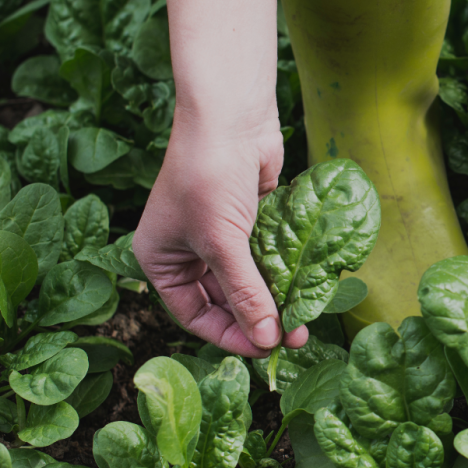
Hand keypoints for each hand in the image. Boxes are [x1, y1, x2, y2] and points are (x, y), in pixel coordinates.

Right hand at [135, 108, 307, 356]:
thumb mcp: (223, 243)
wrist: (232, 118)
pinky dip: (284, 273)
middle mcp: (188, 251)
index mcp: (161, 260)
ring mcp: (220, 236)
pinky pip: (267, 258)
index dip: (229, 335)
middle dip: (258, 319)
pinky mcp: (251, 221)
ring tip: (303, 320)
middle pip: (225, 301)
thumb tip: (267, 338)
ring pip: (250, 281)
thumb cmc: (210, 176)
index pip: (194, 315)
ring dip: (275, 300)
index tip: (264, 350)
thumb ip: (246, 293)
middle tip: (292, 338)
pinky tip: (305, 289)